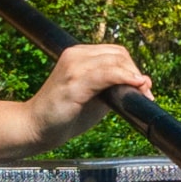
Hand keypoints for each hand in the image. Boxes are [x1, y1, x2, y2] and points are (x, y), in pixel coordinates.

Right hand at [23, 43, 150, 139]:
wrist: (35, 128)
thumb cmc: (63, 114)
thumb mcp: (94, 98)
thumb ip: (115, 88)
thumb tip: (143, 83)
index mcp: (79, 55)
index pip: (115, 53)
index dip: (132, 68)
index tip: (143, 86)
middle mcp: (75, 55)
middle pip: (118, 54)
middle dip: (135, 72)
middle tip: (145, 93)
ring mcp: (73, 67)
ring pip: (114, 62)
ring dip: (133, 77)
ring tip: (143, 94)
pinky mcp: (73, 82)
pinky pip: (105, 74)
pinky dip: (124, 78)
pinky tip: (135, 86)